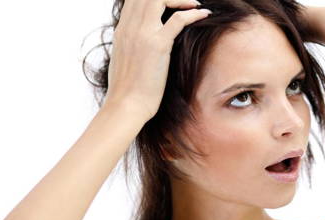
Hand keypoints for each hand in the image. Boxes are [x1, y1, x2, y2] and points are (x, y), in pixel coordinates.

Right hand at [104, 0, 211, 120]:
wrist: (127, 105)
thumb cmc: (127, 90)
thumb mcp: (123, 61)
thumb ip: (131, 46)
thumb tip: (141, 46)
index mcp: (121, 31)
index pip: (135, 0)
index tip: (169, 3)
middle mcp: (130, 28)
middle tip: (183, 2)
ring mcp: (143, 34)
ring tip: (195, 4)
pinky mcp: (158, 45)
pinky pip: (178, 19)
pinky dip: (193, 13)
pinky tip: (204, 14)